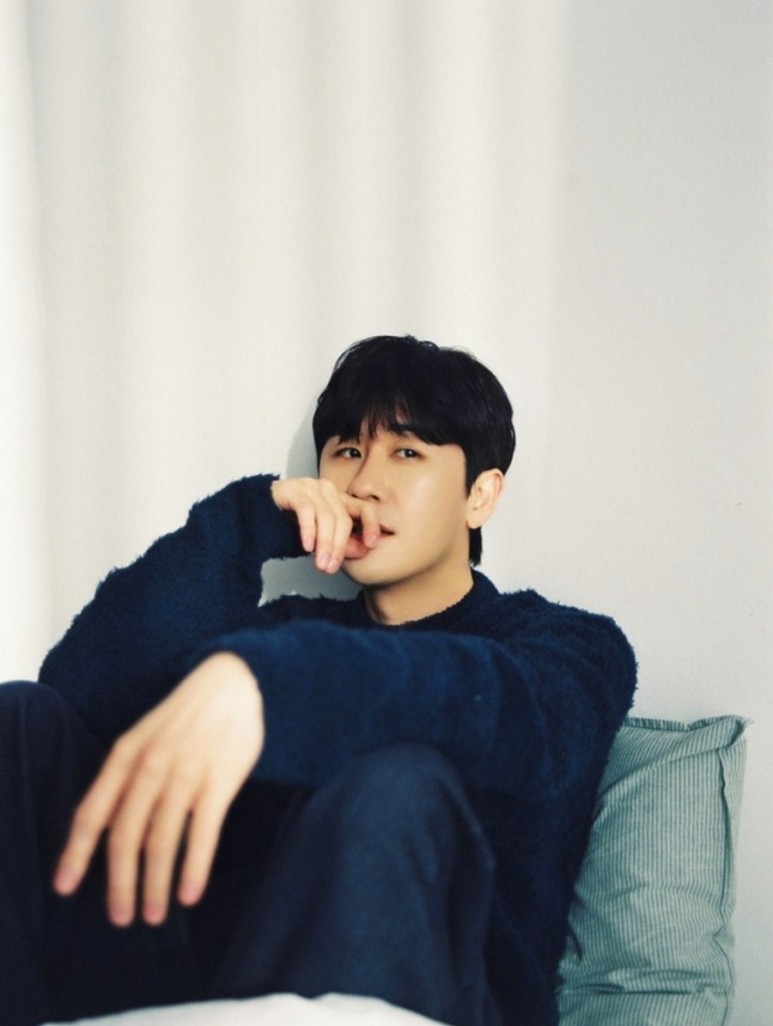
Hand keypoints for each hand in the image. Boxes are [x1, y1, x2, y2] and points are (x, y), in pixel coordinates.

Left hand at [53, 653, 263, 925]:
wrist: (233, 683)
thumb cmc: (186, 716)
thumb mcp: (144, 737)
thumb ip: (127, 779)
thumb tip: (113, 833)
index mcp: (125, 754)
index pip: (91, 812)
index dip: (74, 853)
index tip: (63, 889)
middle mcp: (150, 766)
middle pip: (125, 837)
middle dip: (119, 884)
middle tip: (122, 918)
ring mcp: (186, 774)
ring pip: (162, 842)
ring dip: (156, 885)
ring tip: (155, 915)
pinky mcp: (220, 781)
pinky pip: (203, 833)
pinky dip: (194, 868)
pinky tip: (190, 894)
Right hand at [271, 477, 380, 573]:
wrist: (255, 513)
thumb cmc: (290, 525)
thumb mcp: (320, 538)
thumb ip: (342, 543)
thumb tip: (364, 550)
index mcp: (340, 499)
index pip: (365, 509)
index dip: (371, 526)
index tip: (372, 545)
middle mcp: (328, 490)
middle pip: (343, 519)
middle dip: (339, 546)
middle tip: (331, 568)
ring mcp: (310, 487)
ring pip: (326, 516)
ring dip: (324, 543)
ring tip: (321, 564)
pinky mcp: (293, 489)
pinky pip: (306, 511)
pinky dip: (308, 530)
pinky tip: (307, 547)